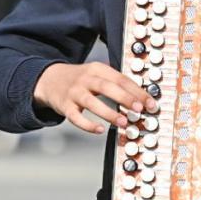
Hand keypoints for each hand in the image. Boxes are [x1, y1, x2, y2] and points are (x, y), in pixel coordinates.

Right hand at [33, 62, 157, 134]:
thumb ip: (116, 83)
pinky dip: (87, 125)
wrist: (49, 79)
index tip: (150, 102)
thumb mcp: (98, 73)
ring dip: (108, 113)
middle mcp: (86, 79)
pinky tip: (100, 130)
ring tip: (123, 122)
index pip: (120, 78)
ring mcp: (74, 92)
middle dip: (125, 98)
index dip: (137, 90)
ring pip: (91, 102)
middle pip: (107, 86)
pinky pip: (75, 117)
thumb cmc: (81, 79)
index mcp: (98, 69)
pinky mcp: (65, 106)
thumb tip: (141, 98)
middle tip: (139, 109)